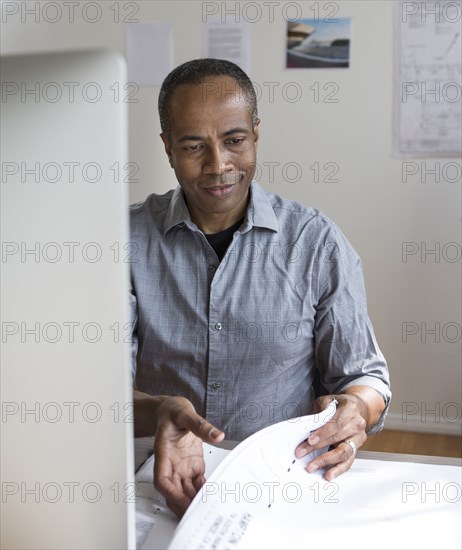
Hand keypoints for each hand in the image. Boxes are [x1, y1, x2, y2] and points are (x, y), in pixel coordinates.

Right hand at [153, 396, 224, 517]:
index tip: (181, 500)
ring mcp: (181, 466)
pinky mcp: (192, 465)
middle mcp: (171, 463)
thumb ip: (200, 425)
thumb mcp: (185, 414)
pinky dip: (203, 491)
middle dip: (183, 505)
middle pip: (174, 491)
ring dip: (193, 501)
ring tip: (206, 509)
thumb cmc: (172, 412)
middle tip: (196, 514)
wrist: (172, 410)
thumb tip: (216, 434)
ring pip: (185, 490)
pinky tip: (211, 497)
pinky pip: (196, 483)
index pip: (162, 480)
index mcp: (164, 453)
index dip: (170, 493)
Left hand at [294, 392, 369, 480]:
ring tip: (313, 467)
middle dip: (317, 448)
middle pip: (336, 438)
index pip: (334, 423)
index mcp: (349, 410)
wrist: (357, 407)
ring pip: (344, 452)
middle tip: (302, 453)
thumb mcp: (328, 400)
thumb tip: (306, 425)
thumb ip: (319, 411)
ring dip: (327, 461)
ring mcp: (358, 438)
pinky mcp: (357, 449)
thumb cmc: (340, 404)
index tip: (310, 440)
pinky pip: (348, 461)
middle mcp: (356, 424)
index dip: (322, 433)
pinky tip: (328, 474)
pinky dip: (338, 469)